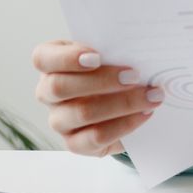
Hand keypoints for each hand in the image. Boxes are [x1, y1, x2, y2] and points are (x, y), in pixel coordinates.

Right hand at [30, 39, 163, 155]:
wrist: (118, 99)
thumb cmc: (109, 68)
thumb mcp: (107, 53)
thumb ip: (112, 49)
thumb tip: (137, 50)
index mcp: (50, 64)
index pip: (42, 58)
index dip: (67, 58)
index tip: (97, 56)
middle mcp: (48, 93)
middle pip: (60, 87)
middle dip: (102, 80)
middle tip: (135, 76)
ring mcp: (59, 120)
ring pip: (82, 113)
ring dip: (122, 103)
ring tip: (151, 96)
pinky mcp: (75, 143)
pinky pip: (96, 137)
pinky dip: (124, 125)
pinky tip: (144, 114)